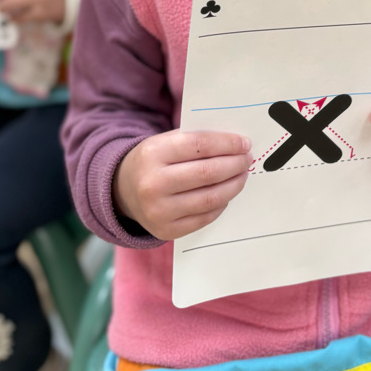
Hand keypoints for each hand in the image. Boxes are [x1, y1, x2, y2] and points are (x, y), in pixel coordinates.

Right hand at [113, 130, 252, 239]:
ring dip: (233, 185)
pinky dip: (220, 204)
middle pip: (207, 173)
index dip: (227, 144)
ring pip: (209, 198)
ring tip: (242, 175)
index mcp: (153, 153)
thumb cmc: (153, 161)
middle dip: (234, 165)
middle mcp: (153, 184)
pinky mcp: (166, 231)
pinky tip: (226, 194)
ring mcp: (159, 211)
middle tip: (247, 159)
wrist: (122, 190)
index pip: (200, 145)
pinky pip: (204, 218)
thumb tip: (235, 143)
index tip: (244, 143)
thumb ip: (195, 140)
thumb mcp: (164, 141)